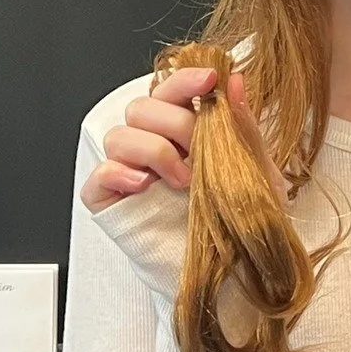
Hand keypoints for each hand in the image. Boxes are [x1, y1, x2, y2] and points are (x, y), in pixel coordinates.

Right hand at [80, 66, 286, 212]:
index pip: (171, 88)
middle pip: (141, 107)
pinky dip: (119, 174)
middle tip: (199, 152)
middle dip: (175, 123)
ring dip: (154, 151)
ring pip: (118, 136)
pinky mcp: (109, 201)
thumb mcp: (252, 172)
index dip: (186, 78)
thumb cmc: (236, 219)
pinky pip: (98, 176)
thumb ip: (241, 126)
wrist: (226, 273)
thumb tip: (236, 81)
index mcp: (180, 128)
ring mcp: (126, 171)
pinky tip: (145, 186)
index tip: (211, 79)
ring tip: (182, 180)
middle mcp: (149, 144)